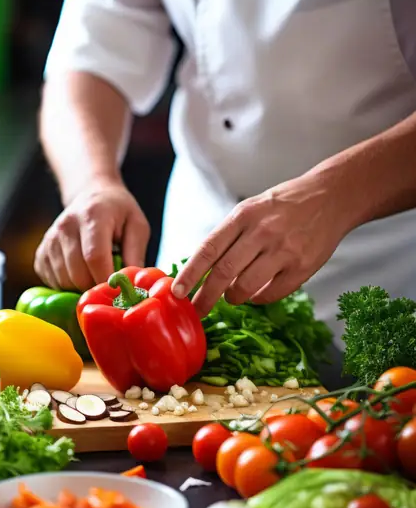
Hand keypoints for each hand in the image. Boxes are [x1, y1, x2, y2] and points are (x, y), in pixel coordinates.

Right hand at [34, 180, 150, 291]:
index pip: (95, 257)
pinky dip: (68, 286)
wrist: (91, 196)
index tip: (119, 290)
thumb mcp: (137, 226)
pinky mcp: (41, 253)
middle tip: (109, 281)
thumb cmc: (118, 213)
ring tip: (95, 271)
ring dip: (82, 287)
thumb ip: (135, 254)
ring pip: (65, 282)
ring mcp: (50, 240)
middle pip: (78, 274)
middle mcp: (66, 226)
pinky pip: (53, 283)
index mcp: (92, 215)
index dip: (107, 279)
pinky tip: (80, 271)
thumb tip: (131, 284)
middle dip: (96, 286)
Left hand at [172, 172, 352, 316]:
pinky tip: (256, 293)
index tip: (177, 292)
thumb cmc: (283, 206)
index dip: (190, 274)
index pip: (208, 249)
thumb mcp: (250, 210)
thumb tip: (199, 271)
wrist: (330, 198)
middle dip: (205, 296)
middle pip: (224, 273)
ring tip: (232, 295)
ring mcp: (284, 250)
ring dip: (233, 297)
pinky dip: (258, 299)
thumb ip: (228, 237)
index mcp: (243, 216)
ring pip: (246, 287)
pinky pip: (271, 294)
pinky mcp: (302, 267)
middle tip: (197, 310)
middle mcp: (262, 232)